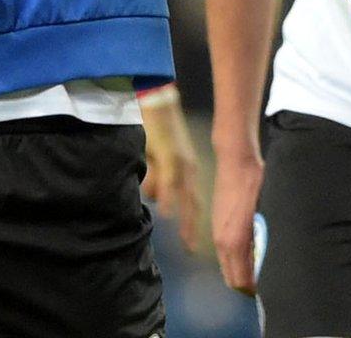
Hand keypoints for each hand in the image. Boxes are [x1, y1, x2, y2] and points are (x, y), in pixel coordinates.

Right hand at [139, 88, 206, 254]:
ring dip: (175, 210)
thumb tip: (156, 198)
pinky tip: (167, 212)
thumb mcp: (160, 156)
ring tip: (175, 225)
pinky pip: (170, 181)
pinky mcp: (171, 155)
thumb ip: (159, 178)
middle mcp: (189, 169)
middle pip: (192, 205)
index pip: (194, 203)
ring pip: (181, 195)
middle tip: (191, 249)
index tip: (192, 245)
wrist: (158, 101)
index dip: (193, 224)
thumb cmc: (157, 129)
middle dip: (191, 228)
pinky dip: (169, 198)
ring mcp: (181, 163)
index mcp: (188, 170)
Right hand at [212, 149, 262, 295]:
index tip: (271, 288)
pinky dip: (236, 258)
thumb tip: (274, 261)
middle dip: (247, 284)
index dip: (255, 290)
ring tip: (261, 268)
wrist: (235, 160)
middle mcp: (221, 242)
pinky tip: (251, 251)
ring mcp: (216, 233)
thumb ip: (266, 241)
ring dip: (241, 270)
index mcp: (234, 242)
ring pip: (227, 265)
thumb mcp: (267, 213)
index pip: (240, 281)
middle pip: (231, 278)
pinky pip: (224, 252)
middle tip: (267, 282)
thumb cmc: (255, 184)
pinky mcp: (216, 224)